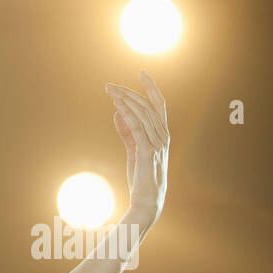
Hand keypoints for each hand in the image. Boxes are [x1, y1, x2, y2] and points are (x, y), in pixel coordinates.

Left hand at [105, 71, 168, 221]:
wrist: (147, 200)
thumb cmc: (142, 177)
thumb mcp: (133, 150)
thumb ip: (127, 132)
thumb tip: (117, 114)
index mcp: (161, 133)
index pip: (158, 104)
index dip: (151, 88)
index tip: (141, 72)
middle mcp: (163, 135)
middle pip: (148, 106)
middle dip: (129, 93)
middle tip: (110, 85)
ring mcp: (157, 143)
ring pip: (143, 114)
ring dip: (125, 101)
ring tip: (110, 92)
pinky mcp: (147, 152)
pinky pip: (138, 129)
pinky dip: (128, 116)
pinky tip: (117, 107)